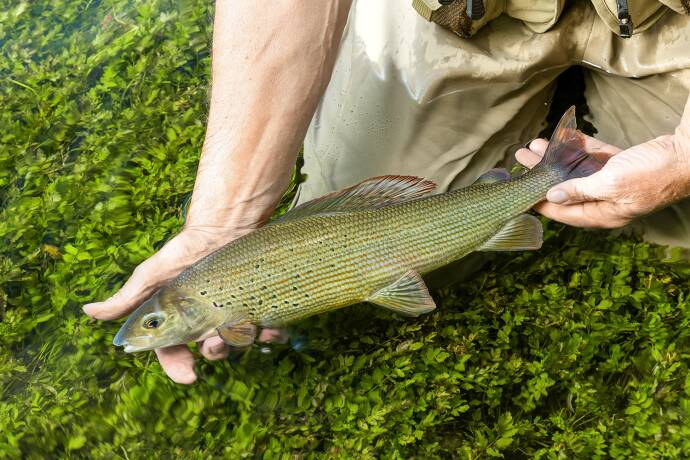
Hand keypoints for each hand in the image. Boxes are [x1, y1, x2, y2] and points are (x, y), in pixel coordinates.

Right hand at [83, 221, 284, 383]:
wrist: (224, 226)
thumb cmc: (184, 251)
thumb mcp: (152, 274)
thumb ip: (126, 298)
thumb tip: (87, 311)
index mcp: (178, 321)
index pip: (174, 354)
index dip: (179, 368)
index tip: (188, 375)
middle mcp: (205, 322)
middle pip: (210, 352)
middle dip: (214, 352)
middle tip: (215, 340)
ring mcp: (232, 314)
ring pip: (238, 343)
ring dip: (241, 343)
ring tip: (245, 329)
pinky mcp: (256, 305)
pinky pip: (266, 329)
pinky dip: (270, 333)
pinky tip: (272, 329)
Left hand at [515, 132, 689, 227]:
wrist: (687, 155)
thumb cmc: (652, 173)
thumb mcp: (611, 183)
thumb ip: (580, 190)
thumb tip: (554, 197)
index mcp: (602, 213)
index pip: (563, 212)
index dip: (540, 202)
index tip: (519, 191)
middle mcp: (604, 200)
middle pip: (564, 189)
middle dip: (541, 174)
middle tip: (520, 158)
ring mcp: (612, 183)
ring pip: (576, 171)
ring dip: (555, 157)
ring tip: (534, 145)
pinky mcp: (620, 165)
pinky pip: (592, 158)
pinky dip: (577, 148)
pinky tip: (561, 138)